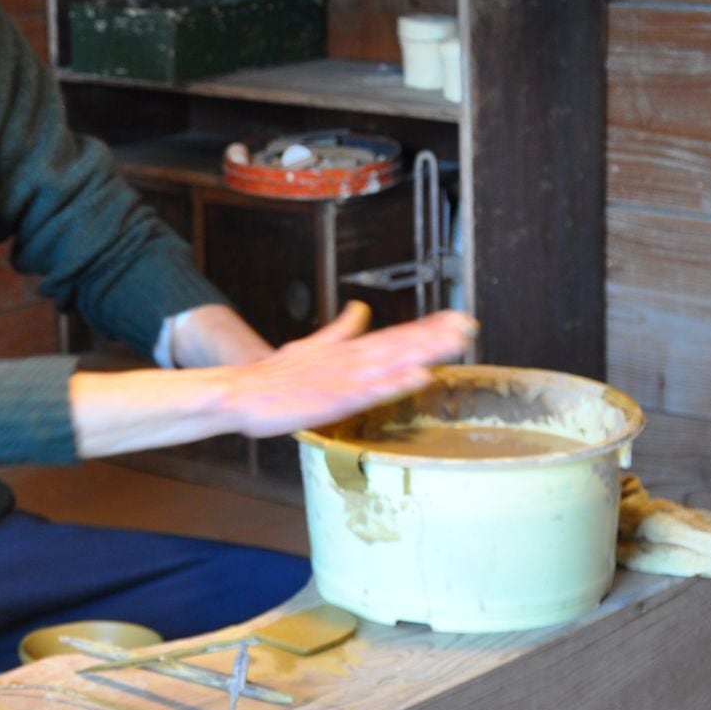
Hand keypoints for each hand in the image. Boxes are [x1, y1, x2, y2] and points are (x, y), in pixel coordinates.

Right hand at [221, 308, 476, 438]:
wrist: (240, 392)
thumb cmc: (273, 376)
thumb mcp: (312, 345)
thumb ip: (341, 329)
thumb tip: (360, 309)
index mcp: (347, 350)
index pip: (395, 335)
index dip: (427, 327)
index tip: (458, 319)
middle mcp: (350, 360)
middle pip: (401, 344)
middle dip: (436, 335)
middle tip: (470, 325)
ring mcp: (344, 379)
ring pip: (394, 362)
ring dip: (426, 351)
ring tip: (456, 343)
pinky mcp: (335, 400)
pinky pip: (373, 391)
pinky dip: (397, 382)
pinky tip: (421, 376)